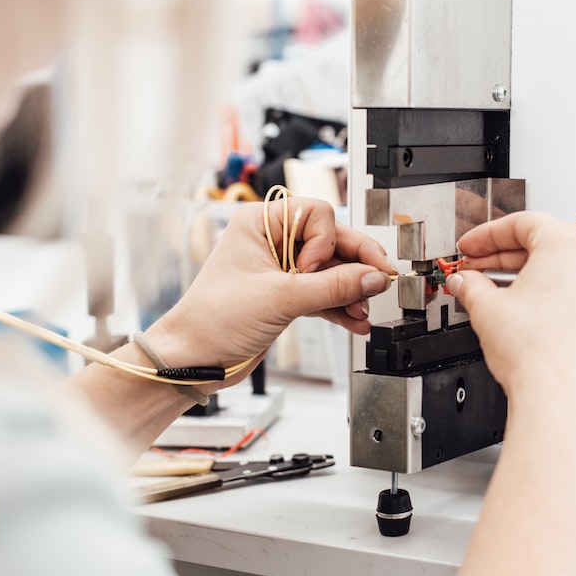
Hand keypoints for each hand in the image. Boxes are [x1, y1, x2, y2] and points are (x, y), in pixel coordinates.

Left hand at [148, 197, 395, 380]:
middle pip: (331, 243)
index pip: (317, 216)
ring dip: (350, 291)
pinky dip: (340, 307)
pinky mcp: (286, 296)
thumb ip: (333, 287)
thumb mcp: (280, 298)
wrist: (194, 358)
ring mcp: (281, 269)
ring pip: (331, 271)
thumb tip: (372, 277)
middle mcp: (273, 241)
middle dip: (354, 267)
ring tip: (363, 310)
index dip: (327, 243)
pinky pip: (323, 294)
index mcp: (261, 223)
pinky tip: (355, 320)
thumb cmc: (212, 319)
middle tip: (380, 280)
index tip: (321, 271)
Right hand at [446, 212, 575, 436]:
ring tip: (488, 290)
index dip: (486, 234)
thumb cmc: (537, 352)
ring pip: (554, 268)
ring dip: (519, 274)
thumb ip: (471, 286)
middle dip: (500, 255)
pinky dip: (539, 292)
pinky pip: (566, 290)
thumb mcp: (487, 308)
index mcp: (567, 246)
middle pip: (540, 243)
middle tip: (474, 267)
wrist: (559, 395)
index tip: (470, 246)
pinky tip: (513, 309)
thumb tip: (465, 282)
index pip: (522, 223)